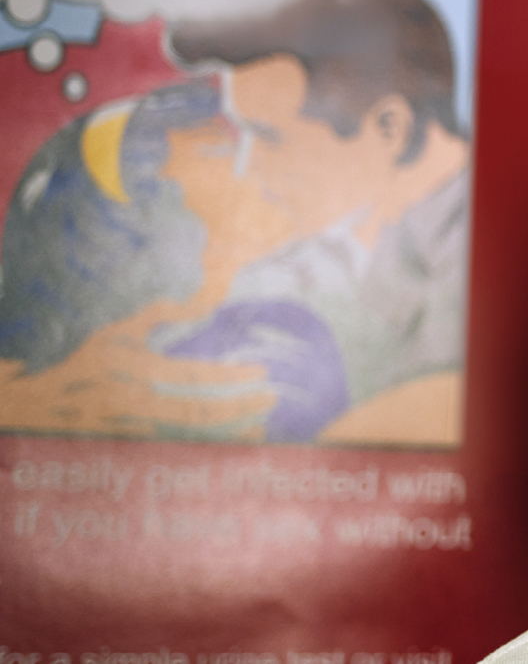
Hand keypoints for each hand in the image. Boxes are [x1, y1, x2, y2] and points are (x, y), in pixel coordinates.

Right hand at [0, 320, 275, 437]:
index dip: (228, 376)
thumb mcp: (113, 331)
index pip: (191, 376)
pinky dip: (206, 446)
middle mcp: (132, 401)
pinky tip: (231, 444)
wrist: (34, 402)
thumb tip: (203, 302)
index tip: (261, 373)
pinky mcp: (129, 445)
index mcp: (131, 370)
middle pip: (196, 410)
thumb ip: (157, 315)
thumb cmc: (79, 360)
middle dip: (238, 408)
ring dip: (227, 432)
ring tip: (261, 427)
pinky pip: (176, 447)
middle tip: (272, 400)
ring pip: (189, 434)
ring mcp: (131, 428)